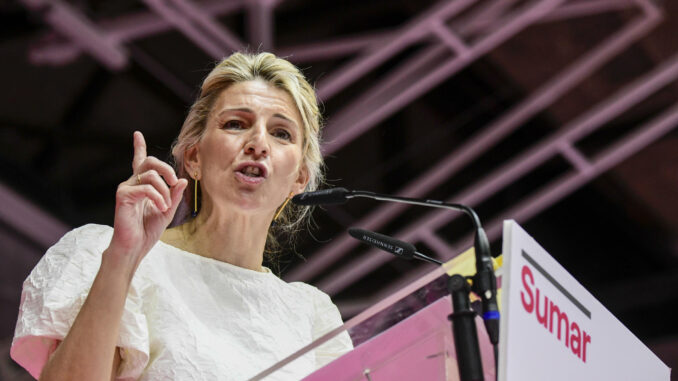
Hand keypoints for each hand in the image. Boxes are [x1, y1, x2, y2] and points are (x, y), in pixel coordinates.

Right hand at [107, 131, 187, 271]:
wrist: (134, 247)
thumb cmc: (148, 231)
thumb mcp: (167, 211)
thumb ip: (174, 195)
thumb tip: (182, 180)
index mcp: (142, 186)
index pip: (139, 162)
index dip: (138, 147)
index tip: (137, 134)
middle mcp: (132, 183)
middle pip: (149, 162)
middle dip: (166, 168)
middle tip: (174, 181)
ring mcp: (126, 188)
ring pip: (150, 175)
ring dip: (165, 190)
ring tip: (166, 206)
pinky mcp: (123, 195)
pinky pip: (146, 188)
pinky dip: (158, 197)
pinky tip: (161, 208)